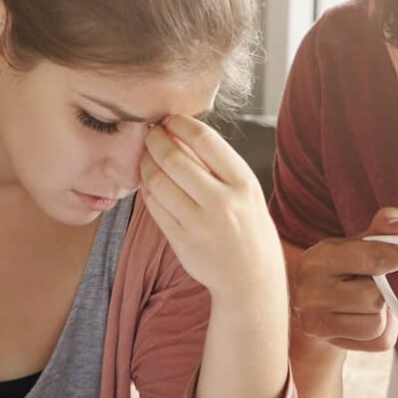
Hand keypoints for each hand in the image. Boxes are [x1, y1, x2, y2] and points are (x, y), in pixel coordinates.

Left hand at [140, 116, 286, 307]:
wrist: (251, 277)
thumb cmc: (247, 226)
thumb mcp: (245, 191)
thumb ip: (217, 164)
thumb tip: (179, 132)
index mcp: (242, 182)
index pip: (205, 139)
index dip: (179, 124)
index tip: (168, 119)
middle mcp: (222, 201)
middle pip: (175, 159)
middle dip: (155, 141)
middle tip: (149, 135)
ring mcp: (199, 223)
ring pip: (159, 183)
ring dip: (146, 164)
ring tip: (146, 158)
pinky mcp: (181, 241)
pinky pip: (154, 207)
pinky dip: (147, 190)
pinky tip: (148, 183)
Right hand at [290, 207, 397, 351]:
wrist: (313, 306)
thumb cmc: (339, 270)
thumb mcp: (354, 245)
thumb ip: (378, 230)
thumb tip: (396, 220)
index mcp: (315, 261)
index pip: (371, 260)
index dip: (390, 257)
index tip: (392, 257)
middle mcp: (308, 295)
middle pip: (373, 297)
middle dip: (379, 291)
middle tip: (366, 284)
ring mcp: (316, 324)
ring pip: (376, 322)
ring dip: (378, 313)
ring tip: (362, 304)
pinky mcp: (331, 344)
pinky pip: (377, 341)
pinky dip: (378, 331)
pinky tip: (362, 320)